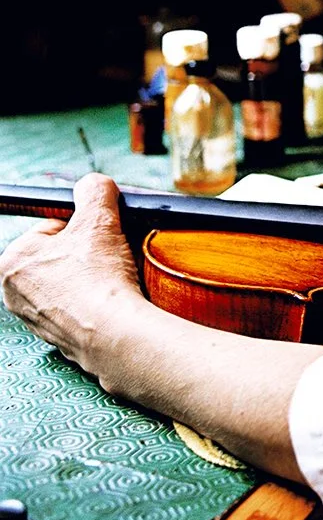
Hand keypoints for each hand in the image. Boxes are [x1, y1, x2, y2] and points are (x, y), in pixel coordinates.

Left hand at [0, 173, 147, 383]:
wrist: (113, 332)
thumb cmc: (99, 278)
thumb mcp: (100, 219)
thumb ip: (95, 191)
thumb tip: (94, 184)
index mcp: (12, 259)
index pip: (54, 227)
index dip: (86, 228)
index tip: (102, 237)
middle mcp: (13, 290)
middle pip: (61, 254)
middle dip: (87, 253)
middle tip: (109, 257)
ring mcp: (32, 316)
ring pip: (70, 280)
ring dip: (92, 276)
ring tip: (111, 279)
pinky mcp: (54, 335)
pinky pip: (77, 305)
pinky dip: (93, 300)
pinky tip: (108, 300)